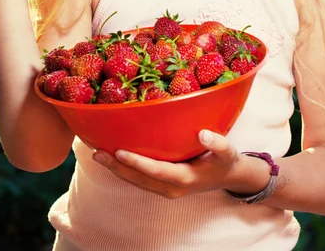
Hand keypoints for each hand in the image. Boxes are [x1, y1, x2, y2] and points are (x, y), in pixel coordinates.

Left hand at [92, 130, 240, 198]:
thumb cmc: (225, 161)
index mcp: (185, 179)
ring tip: (97, 154)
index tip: (119, 152)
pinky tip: (112, 158)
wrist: (228, 177)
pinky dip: (124, 169)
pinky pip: (139, 179)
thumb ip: (217, 143)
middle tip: (96, 153)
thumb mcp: (227, 151)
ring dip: (116, 169)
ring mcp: (165, 189)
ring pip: (135, 181)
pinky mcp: (162, 185)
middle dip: (116, 167)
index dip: (137, 163)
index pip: (156, 171)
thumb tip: (203, 134)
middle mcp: (171, 187)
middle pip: (139, 179)